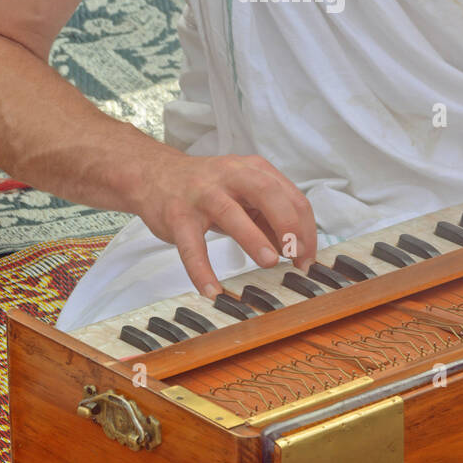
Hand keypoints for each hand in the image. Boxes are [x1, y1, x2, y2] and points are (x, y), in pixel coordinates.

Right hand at [139, 149, 318, 296]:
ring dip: (253, 239)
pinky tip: (212, 291)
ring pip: (230, 214)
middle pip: (267, 193)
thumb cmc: (208, 188)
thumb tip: (295, 251)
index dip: (305, 228)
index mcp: (254, 170)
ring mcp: (203, 195)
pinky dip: (201, 270)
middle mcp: (231, 176)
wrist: (155, 175)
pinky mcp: (178, 215)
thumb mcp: (243, 194)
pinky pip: (191, 246)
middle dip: (288, 223)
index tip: (307, 257)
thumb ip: (269, 218)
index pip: (291, 196)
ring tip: (269, 263)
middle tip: (297, 254)